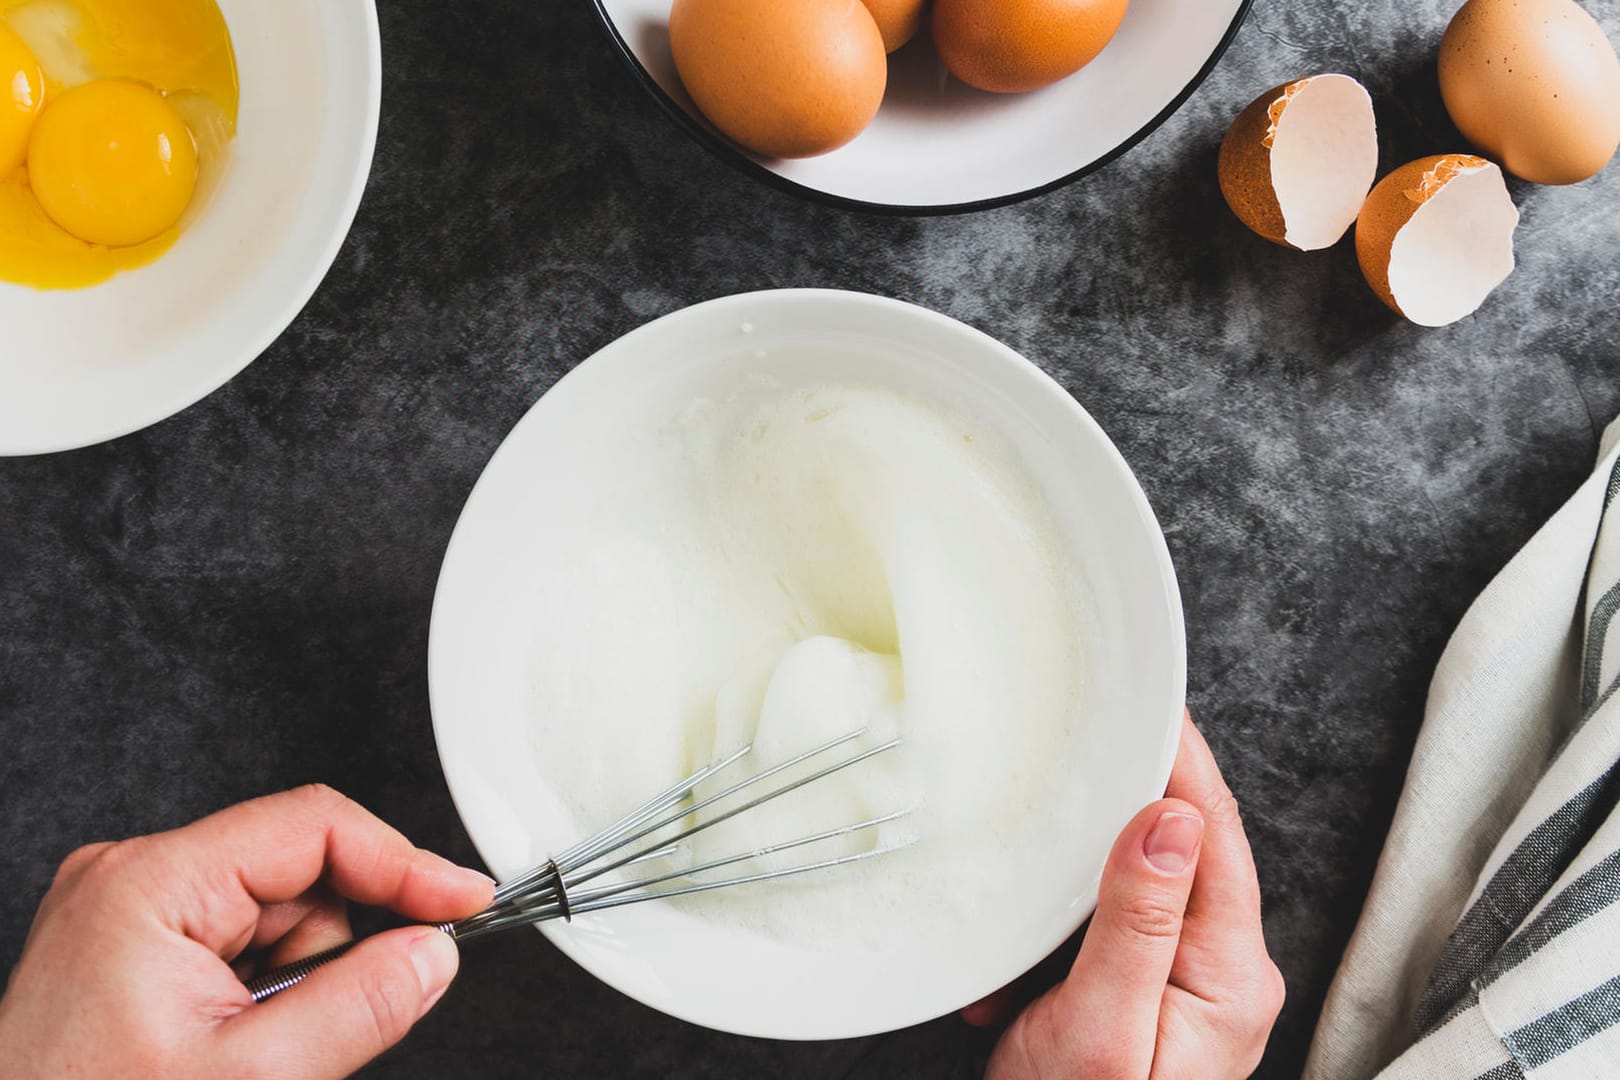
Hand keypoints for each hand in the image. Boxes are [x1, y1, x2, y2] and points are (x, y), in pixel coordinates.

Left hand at [0, 785, 492, 1078]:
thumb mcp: (249, 1079)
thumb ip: (358, 1007)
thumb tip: (430, 954)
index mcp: (149, 883)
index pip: (314, 827)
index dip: (404, 863)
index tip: (464, 902)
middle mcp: (132, 878)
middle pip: (300, 875)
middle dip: (331, 951)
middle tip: (305, 1031)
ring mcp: (127, 911)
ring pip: (278, 915)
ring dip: (296, 981)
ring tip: (248, 1050)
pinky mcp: (132, 946)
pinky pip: (242, 944)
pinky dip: (263, 994)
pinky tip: (230, 1043)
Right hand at [964, 712, 1283, 1078]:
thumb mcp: (1103, 1026)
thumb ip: (1139, 921)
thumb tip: (1169, 816)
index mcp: (1230, 973)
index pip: (1213, 833)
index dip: (1182, 759)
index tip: (1150, 699)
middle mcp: (1220, 970)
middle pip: (1182, 844)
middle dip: (1128, 792)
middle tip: (1089, 731)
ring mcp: (1184, 981)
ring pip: (1139, 876)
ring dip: (1084, 857)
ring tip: (1045, 827)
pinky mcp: (1143, 991)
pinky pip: (1110, 920)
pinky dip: (1060, 915)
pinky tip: (1023, 939)